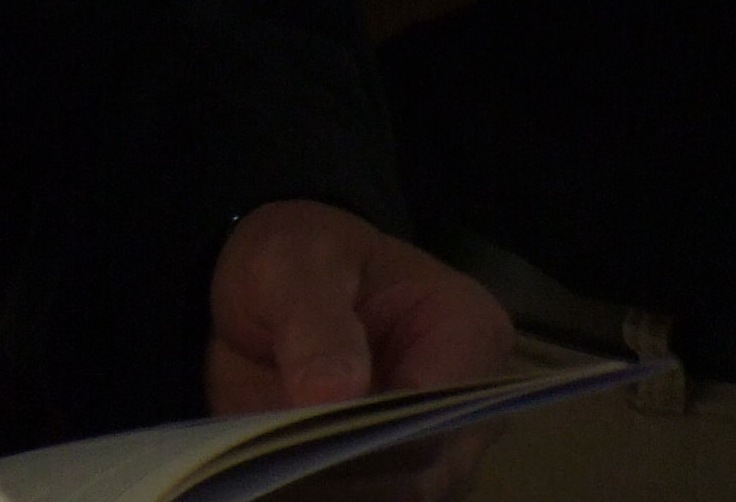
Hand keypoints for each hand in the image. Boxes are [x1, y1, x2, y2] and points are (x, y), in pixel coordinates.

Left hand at [207, 202, 514, 501]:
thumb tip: (331, 396)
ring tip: (267, 464)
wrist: (272, 291)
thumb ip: (316, 323)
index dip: (375, 431)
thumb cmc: (299, 259)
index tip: (305, 427)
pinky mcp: (393, 479)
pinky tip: (274, 480)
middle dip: (346, 469)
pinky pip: (364, 501)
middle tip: (272, 452)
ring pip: (395, 498)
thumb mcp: (295, 261)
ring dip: (329, 489)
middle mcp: (468, 406)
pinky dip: (316, 494)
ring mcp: (436, 451)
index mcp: (467, 331)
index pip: (440, 408)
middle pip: (424, 470)